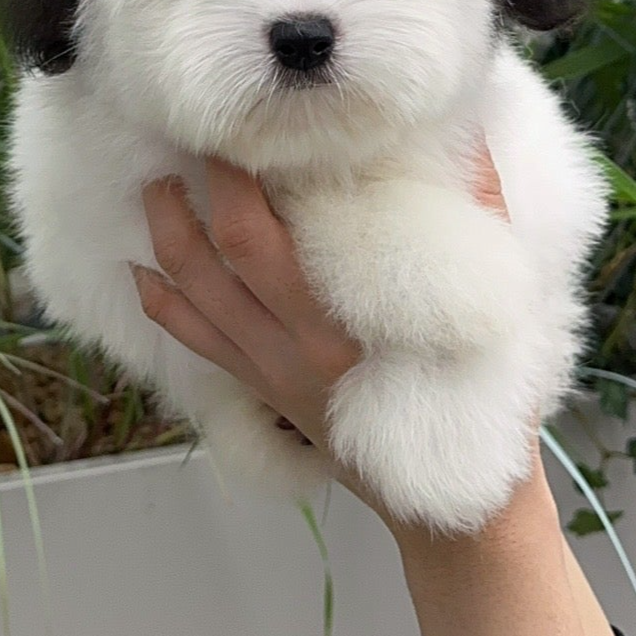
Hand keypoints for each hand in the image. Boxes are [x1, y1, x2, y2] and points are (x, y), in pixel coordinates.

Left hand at [131, 144, 545, 535]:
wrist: (451, 506)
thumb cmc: (479, 399)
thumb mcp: (492, 309)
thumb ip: (483, 217)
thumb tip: (466, 140)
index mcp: (338, 327)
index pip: (260, 240)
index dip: (237, 180)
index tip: (241, 130)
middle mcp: (291, 347)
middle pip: (217, 255)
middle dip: (194, 194)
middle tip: (192, 140)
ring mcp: (267, 372)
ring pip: (187, 295)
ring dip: (163, 236)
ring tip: (157, 187)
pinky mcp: (258, 389)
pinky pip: (190, 340)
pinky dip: (158, 299)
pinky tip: (143, 267)